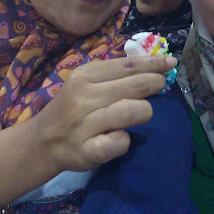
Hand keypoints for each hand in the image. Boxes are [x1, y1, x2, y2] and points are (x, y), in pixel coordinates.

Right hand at [34, 54, 176, 172]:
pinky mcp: (88, 151)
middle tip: (161, 84)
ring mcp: (85, 125)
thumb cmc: (73, 107)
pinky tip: (119, 137)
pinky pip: (121, 142)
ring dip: (143, 112)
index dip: (153, 63)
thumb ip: (115, 74)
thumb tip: (154, 64)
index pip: (127, 65)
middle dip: (155, 83)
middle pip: (135, 86)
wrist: (43, 141)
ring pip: (132, 111)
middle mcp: (84, 97)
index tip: (171, 62)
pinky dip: (125, 140)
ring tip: (139, 113)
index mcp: (84, 76)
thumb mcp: (86, 83)